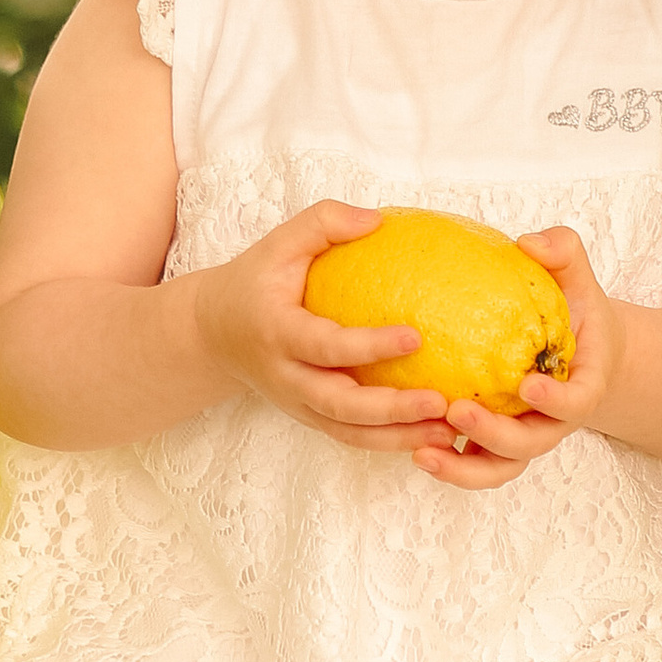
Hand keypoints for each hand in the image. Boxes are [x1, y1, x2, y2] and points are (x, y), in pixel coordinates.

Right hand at [189, 201, 448, 452]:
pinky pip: (351, 436)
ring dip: (398, 436)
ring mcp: (297, 404)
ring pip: (348, 432)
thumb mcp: (278, 243)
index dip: (368, 346)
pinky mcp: (310, 417)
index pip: (325, 346)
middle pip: (338, 405)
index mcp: (277, 333)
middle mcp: (286, 377)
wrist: (213, 333)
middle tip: (439, 401)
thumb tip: (378, 220)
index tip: (416, 336)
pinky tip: (431, 434)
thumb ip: (323, 223)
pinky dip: (389, 441)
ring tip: (447, 429)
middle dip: (391, 409)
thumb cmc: (255, 281)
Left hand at [414, 226, 621, 492]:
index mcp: (581, 386)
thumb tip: (530, 243)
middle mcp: (553, 421)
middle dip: (494, 435)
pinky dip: (447, 464)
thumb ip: (562, 251)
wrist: (576, 348)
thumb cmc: (573, 309)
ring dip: (463, 468)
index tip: (527, 383)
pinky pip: (472, 465)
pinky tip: (412, 448)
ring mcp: (522, 437)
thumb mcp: (576, 276)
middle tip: (458, 411)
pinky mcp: (493, 445)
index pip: (577, 403)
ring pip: (498, 468)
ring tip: (421, 452)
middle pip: (530, 445)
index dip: (556, 400)